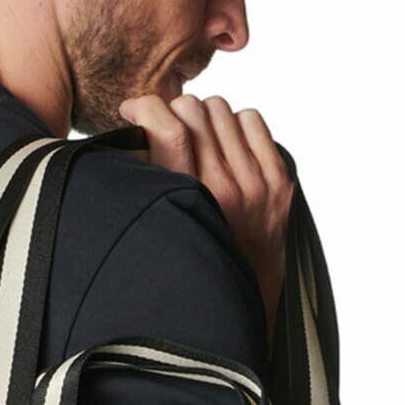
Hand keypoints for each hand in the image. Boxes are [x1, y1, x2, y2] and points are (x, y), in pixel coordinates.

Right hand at [118, 91, 291, 347]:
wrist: (247, 297)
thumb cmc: (192, 259)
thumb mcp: (160, 229)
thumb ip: (145, 186)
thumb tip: (126, 136)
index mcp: (189, 199)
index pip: (168, 127)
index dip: (145, 106)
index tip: (133, 110)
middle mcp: (226, 188)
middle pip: (194, 110)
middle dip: (173, 111)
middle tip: (167, 128)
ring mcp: (257, 183)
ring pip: (223, 110)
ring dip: (205, 117)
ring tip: (197, 138)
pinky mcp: (279, 181)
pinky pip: (253, 120)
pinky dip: (236, 123)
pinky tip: (226, 144)